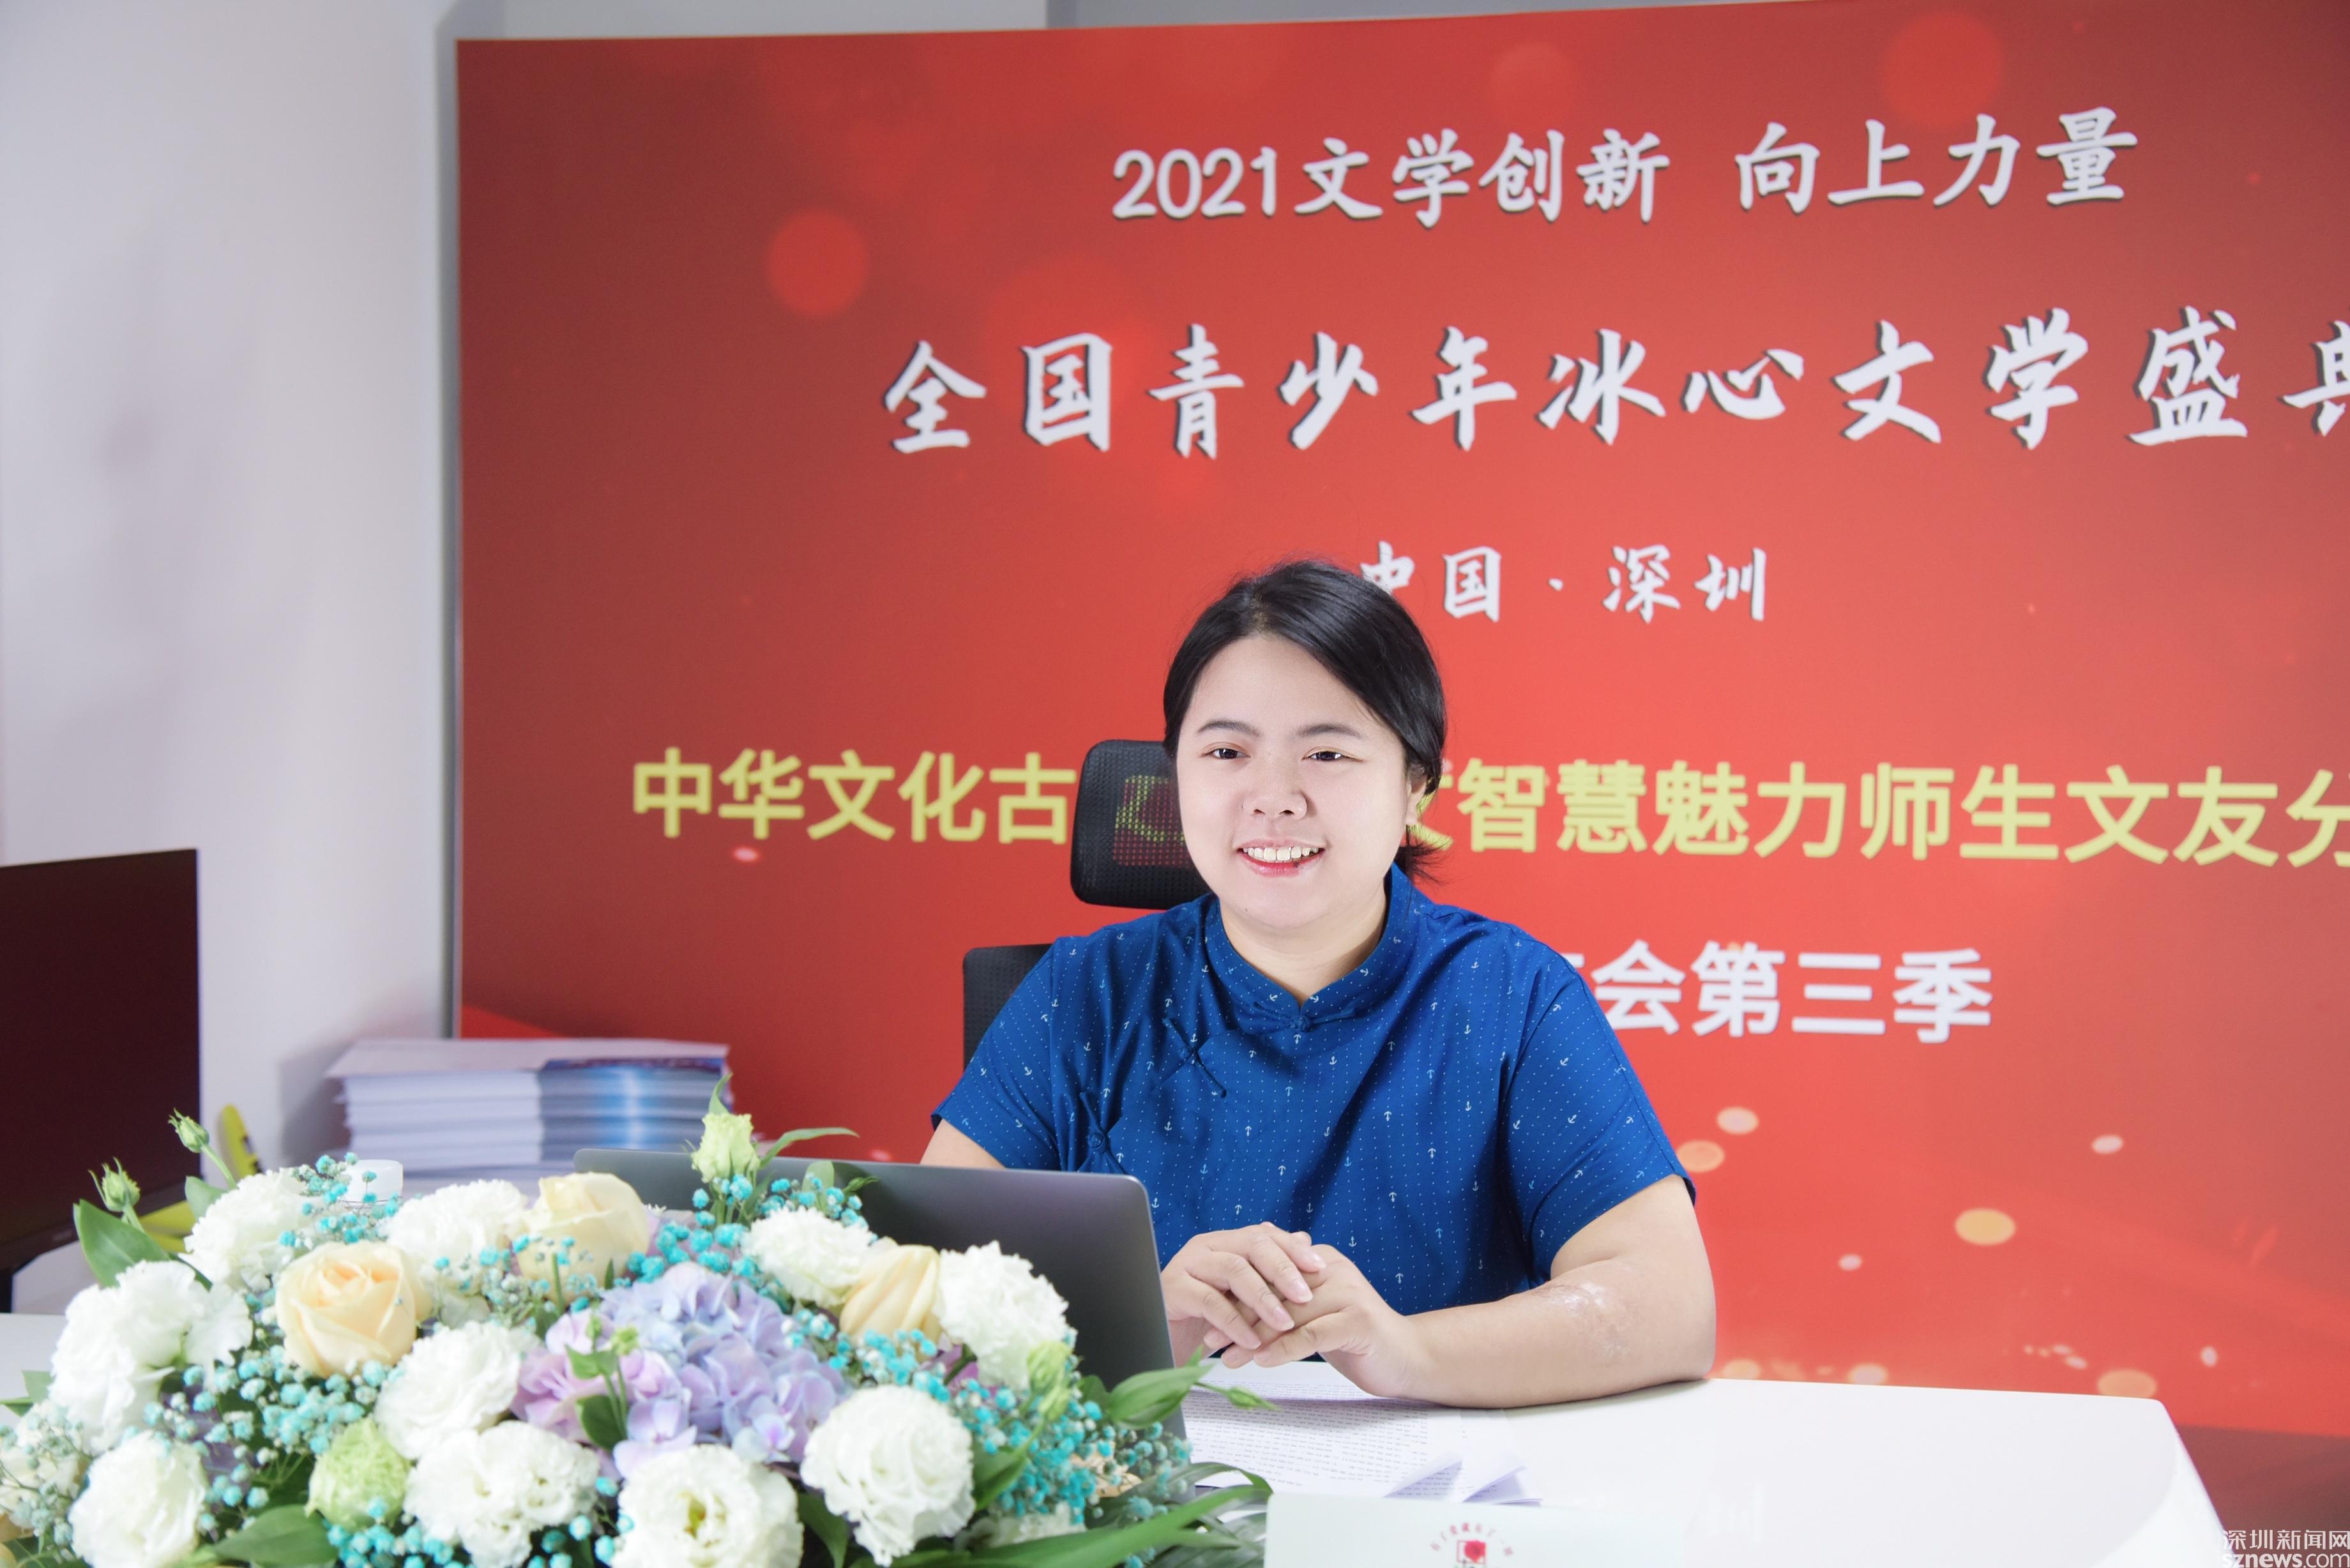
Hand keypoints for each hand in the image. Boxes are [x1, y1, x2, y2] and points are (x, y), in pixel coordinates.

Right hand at [1160, 1222, 1324, 1362]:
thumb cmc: (1205, 1318)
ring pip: (1232, 1269)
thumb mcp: (1242, 1296)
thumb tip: (1305, 1239)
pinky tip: (1252, 1342)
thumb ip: (1269, 1270)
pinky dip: (1235, 1323)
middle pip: (1251, 1244)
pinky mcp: (1172, 1290)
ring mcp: (1187, 1265)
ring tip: (1284, 1323)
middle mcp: (1206, 1246)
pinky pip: (1209, 1302)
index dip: (1293, 1248)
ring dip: (1263, 1298)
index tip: (1320, 1268)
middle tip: (1306, 1296)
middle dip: (1283, 1269)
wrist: (1161, 1340)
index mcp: (1224, 1242)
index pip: (1263, 1234)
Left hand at [1205, 1244, 1425, 1399]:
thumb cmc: (1355, 1337)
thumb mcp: (1318, 1310)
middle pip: (1274, 1292)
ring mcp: (1348, 1294)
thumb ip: (1288, 1294)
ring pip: (1288, 1315)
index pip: (1269, 1274)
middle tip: (1210, 1341)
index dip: (1236, 1297)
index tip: (1208, 1318)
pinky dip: (1282, 1350)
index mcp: (1322, 1262)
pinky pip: (1310, 1336)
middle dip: (1238, 1317)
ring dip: (1253, 1339)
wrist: (1406, 1357)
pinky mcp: (1357, 1322)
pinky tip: (1260, 1363)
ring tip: (1227, 1359)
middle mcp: (1333, 1271)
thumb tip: (1248, 1272)